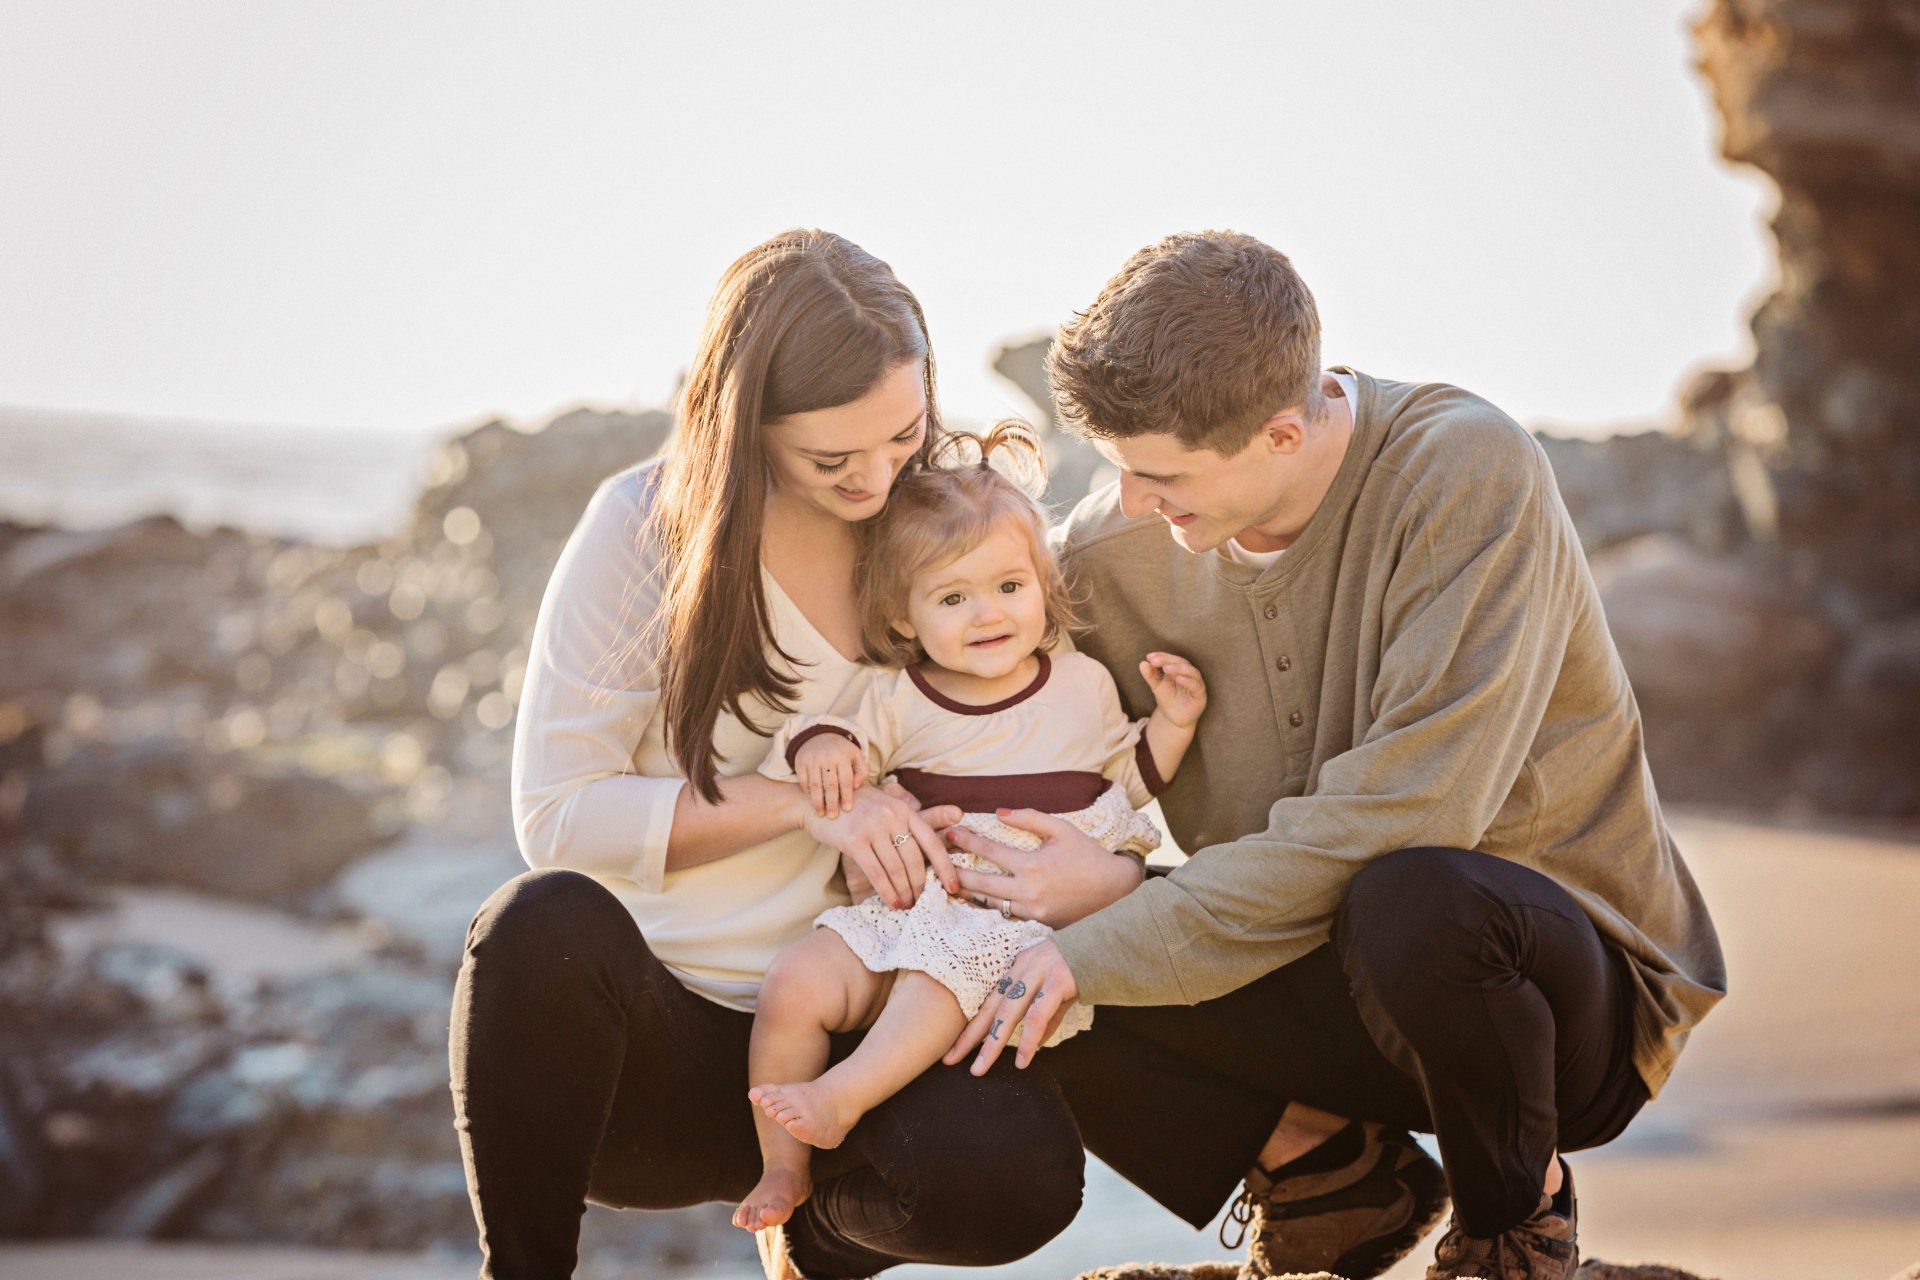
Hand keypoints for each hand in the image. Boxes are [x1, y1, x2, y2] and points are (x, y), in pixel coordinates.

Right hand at [794, 733, 868, 818]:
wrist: (820, 734)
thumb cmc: (842, 751)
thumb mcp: (855, 756)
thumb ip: (861, 771)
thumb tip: (856, 787)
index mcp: (843, 756)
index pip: (846, 779)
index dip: (847, 795)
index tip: (847, 809)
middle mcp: (827, 756)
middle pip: (830, 784)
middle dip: (832, 802)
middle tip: (833, 816)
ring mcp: (812, 759)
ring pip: (815, 785)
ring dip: (818, 801)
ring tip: (821, 813)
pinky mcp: (800, 761)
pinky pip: (804, 781)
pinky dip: (808, 792)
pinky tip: (813, 801)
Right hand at [804, 782, 961, 909]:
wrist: (816, 804)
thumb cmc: (854, 810)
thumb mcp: (883, 807)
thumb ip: (904, 824)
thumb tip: (929, 851)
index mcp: (904, 810)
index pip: (932, 842)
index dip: (945, 867)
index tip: (953, 887)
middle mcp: (892, 816)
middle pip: (915, 860)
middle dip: (920, 885)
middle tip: (921, 901)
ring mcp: (873, 827)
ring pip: (896, 870)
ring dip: (904, 892)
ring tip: (907, 905)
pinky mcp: (854, 840)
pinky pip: (877, 873)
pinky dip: (887, 891)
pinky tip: (892, 902)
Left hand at [944, 811, 1143, 927]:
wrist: (1114, 890)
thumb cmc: (1087, 855)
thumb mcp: (1061, 829)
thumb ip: (1029, 818)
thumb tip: (998, 812)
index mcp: (1032, 865)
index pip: (989, 851)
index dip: (966, 840)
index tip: (950, 833)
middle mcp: (1027, 892)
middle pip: (979, 883)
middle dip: (954, 871)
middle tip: (934, 863)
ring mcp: (1031, 912)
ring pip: (988, 903)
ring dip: (966, 893)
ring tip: (946, 883)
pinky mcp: (1036, 924)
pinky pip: (1004, 916)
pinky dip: (986, 908)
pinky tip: (972, 902)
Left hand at [944, 939, 1078, 1073]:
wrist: (1109, 945)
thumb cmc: (1082, 968)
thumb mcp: (1056, 992)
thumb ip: (1046, 1017)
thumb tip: (1036, 1044)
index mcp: (1018, 967)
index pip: (989, 1001)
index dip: (970, 1024)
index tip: (952, 1047)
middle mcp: (1023, 967)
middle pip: (991, 1007)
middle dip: (969, 1036)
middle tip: (949, 1060)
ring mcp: (1039, 972)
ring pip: (1009, 1013)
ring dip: (992, 1043)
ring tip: (980, 1068)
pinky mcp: (1058, 981)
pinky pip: (1038, 1015)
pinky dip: (1029, 1040)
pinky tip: (1021, 1061)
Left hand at [1141, 651, 1205, 728]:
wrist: (1174, 719)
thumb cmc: (1168, 700)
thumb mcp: (1157, 687)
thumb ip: (1151, 676)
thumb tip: (1142, 663)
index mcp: (1178, 669)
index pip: (1171, 659)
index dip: (1161, 656)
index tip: (1149, 657)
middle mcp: (1189, 674)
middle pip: (1181, 662)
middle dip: (1168, 660)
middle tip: (1155, 661)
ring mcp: (1196, 683)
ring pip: (1191, 671)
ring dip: (1179, 668)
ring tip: (1166, 668)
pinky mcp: (1200, 694)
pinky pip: (1196, 685)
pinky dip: (1188, 681)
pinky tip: (1178, 679)